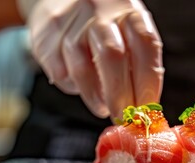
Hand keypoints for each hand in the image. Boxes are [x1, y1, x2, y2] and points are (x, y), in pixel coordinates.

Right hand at [28, 0, 163, 118]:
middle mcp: (102, 11)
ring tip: (103, 108)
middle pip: (112, 57)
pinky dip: (74, 87)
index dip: (148, 81)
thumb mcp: (128, 32)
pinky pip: (60, 72)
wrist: (59, 1)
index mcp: (130, 11)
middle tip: (124, 117)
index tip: (148, 108)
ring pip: (82, 68)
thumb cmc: (105, 26)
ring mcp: (71, 22)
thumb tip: (144, 107)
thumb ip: (138, 63)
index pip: (146, 46)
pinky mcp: (46, 36)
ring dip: (96, 97)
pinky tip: (82, 87)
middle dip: (120, 95)